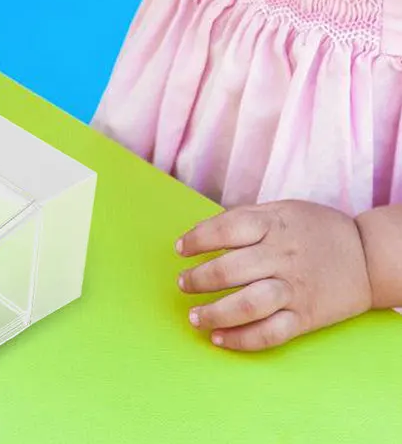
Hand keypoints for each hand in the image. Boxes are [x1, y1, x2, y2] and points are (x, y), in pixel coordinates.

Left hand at [176, 200, 372, 351]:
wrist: (369, 256)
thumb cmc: (316, 229)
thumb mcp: (281, 210)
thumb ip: (246, 219)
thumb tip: (204, 233)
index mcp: (272, 225)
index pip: (224, 230)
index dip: (196, 239)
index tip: (181, 249)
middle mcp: (281, 257)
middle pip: (230, 270)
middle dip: (198, 279)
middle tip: (182, 284)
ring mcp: (294, 289)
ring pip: (247, 305)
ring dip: (215, 313)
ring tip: (194, 317)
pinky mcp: (305, 317)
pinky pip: (270, 333)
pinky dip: (242, 340)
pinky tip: (220, 339)